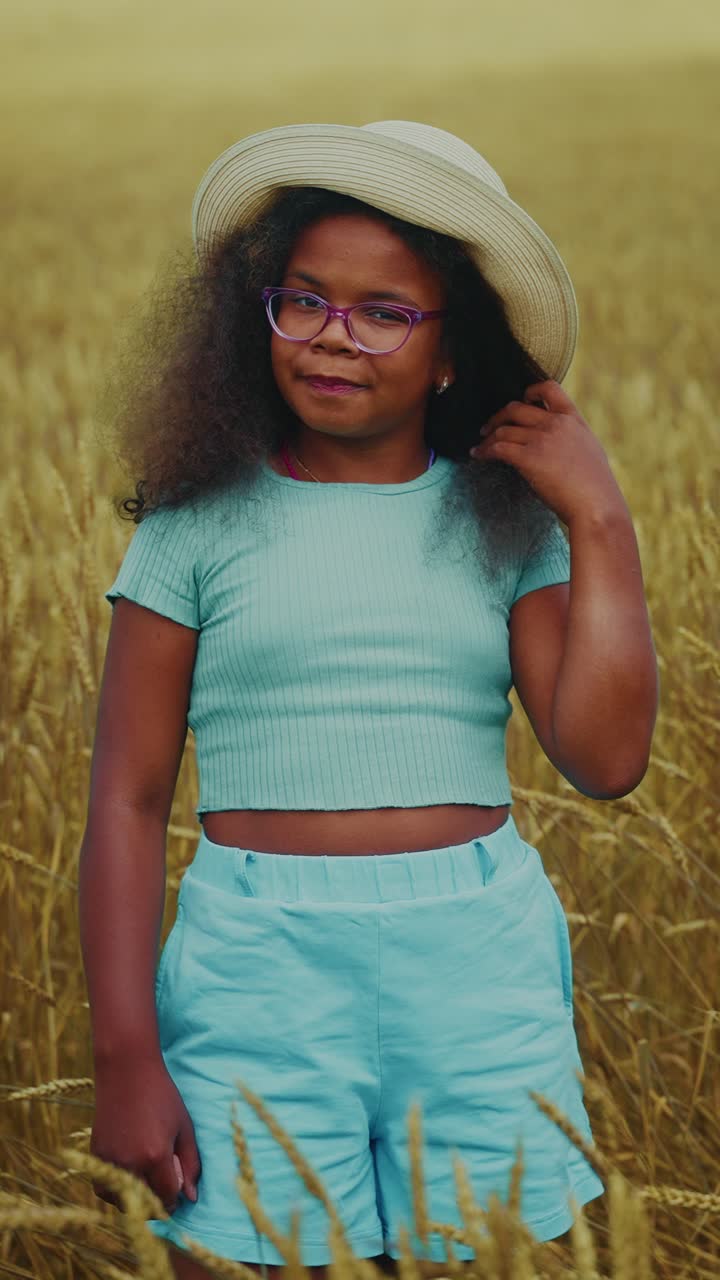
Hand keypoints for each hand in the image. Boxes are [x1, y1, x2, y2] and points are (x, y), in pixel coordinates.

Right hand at [90, 1055, 200, 1214]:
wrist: (127, 1071)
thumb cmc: (162, 1096)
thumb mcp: (184, 1127)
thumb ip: (190, 1164)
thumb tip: (191, 1197)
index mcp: (156, 1156)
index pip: (167, 1198)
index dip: (175, 1200)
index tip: (177, 1195)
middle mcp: (130, 1164)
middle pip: (144, 1205)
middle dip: (156, 1202)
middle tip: (162, 1187)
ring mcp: (110, 1160)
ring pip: (121, 1201)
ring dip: (134, 1199)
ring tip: (144, 1181)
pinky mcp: (96, 1155)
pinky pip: (104, 1188)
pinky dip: (114, 1189)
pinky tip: (127, 1175)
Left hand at [468, 380, 626, 526]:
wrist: (596, 505)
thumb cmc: (596, 487)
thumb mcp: (590, 450)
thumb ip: (572, 438)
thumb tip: (558, 443)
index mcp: (573, 419)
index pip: (549, 388)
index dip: (530, 391)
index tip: (520, 400)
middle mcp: (556, 424)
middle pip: (516, 408)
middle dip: (498, 417)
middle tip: (488, 428)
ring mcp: (541, 439)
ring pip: (503, 430)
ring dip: (487, 438)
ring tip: (481, 446)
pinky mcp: (528, 458)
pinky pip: (498, 448)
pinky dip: (485, 451)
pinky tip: (479, 455)